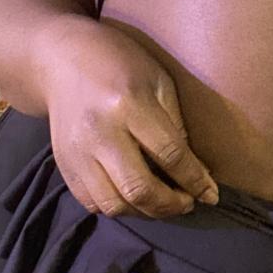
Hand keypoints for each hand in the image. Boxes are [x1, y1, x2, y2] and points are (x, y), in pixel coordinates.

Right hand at [44, 18, 220, 219]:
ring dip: (145, 213)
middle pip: (139, 189)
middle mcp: (100, 133)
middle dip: (171, 205)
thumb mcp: (158, 80)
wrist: (62, 60)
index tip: (211, 194)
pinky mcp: (64, 165)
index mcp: (129, 104)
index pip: (170, 154)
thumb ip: (175, 124)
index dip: (195, 180)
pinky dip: (118, 208)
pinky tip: (133, 198)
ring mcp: (77, 152)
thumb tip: (193, 169)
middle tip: (188, 202)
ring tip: (162, 203)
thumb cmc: (119, 62)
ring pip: (115, 205)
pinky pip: (92, 203)